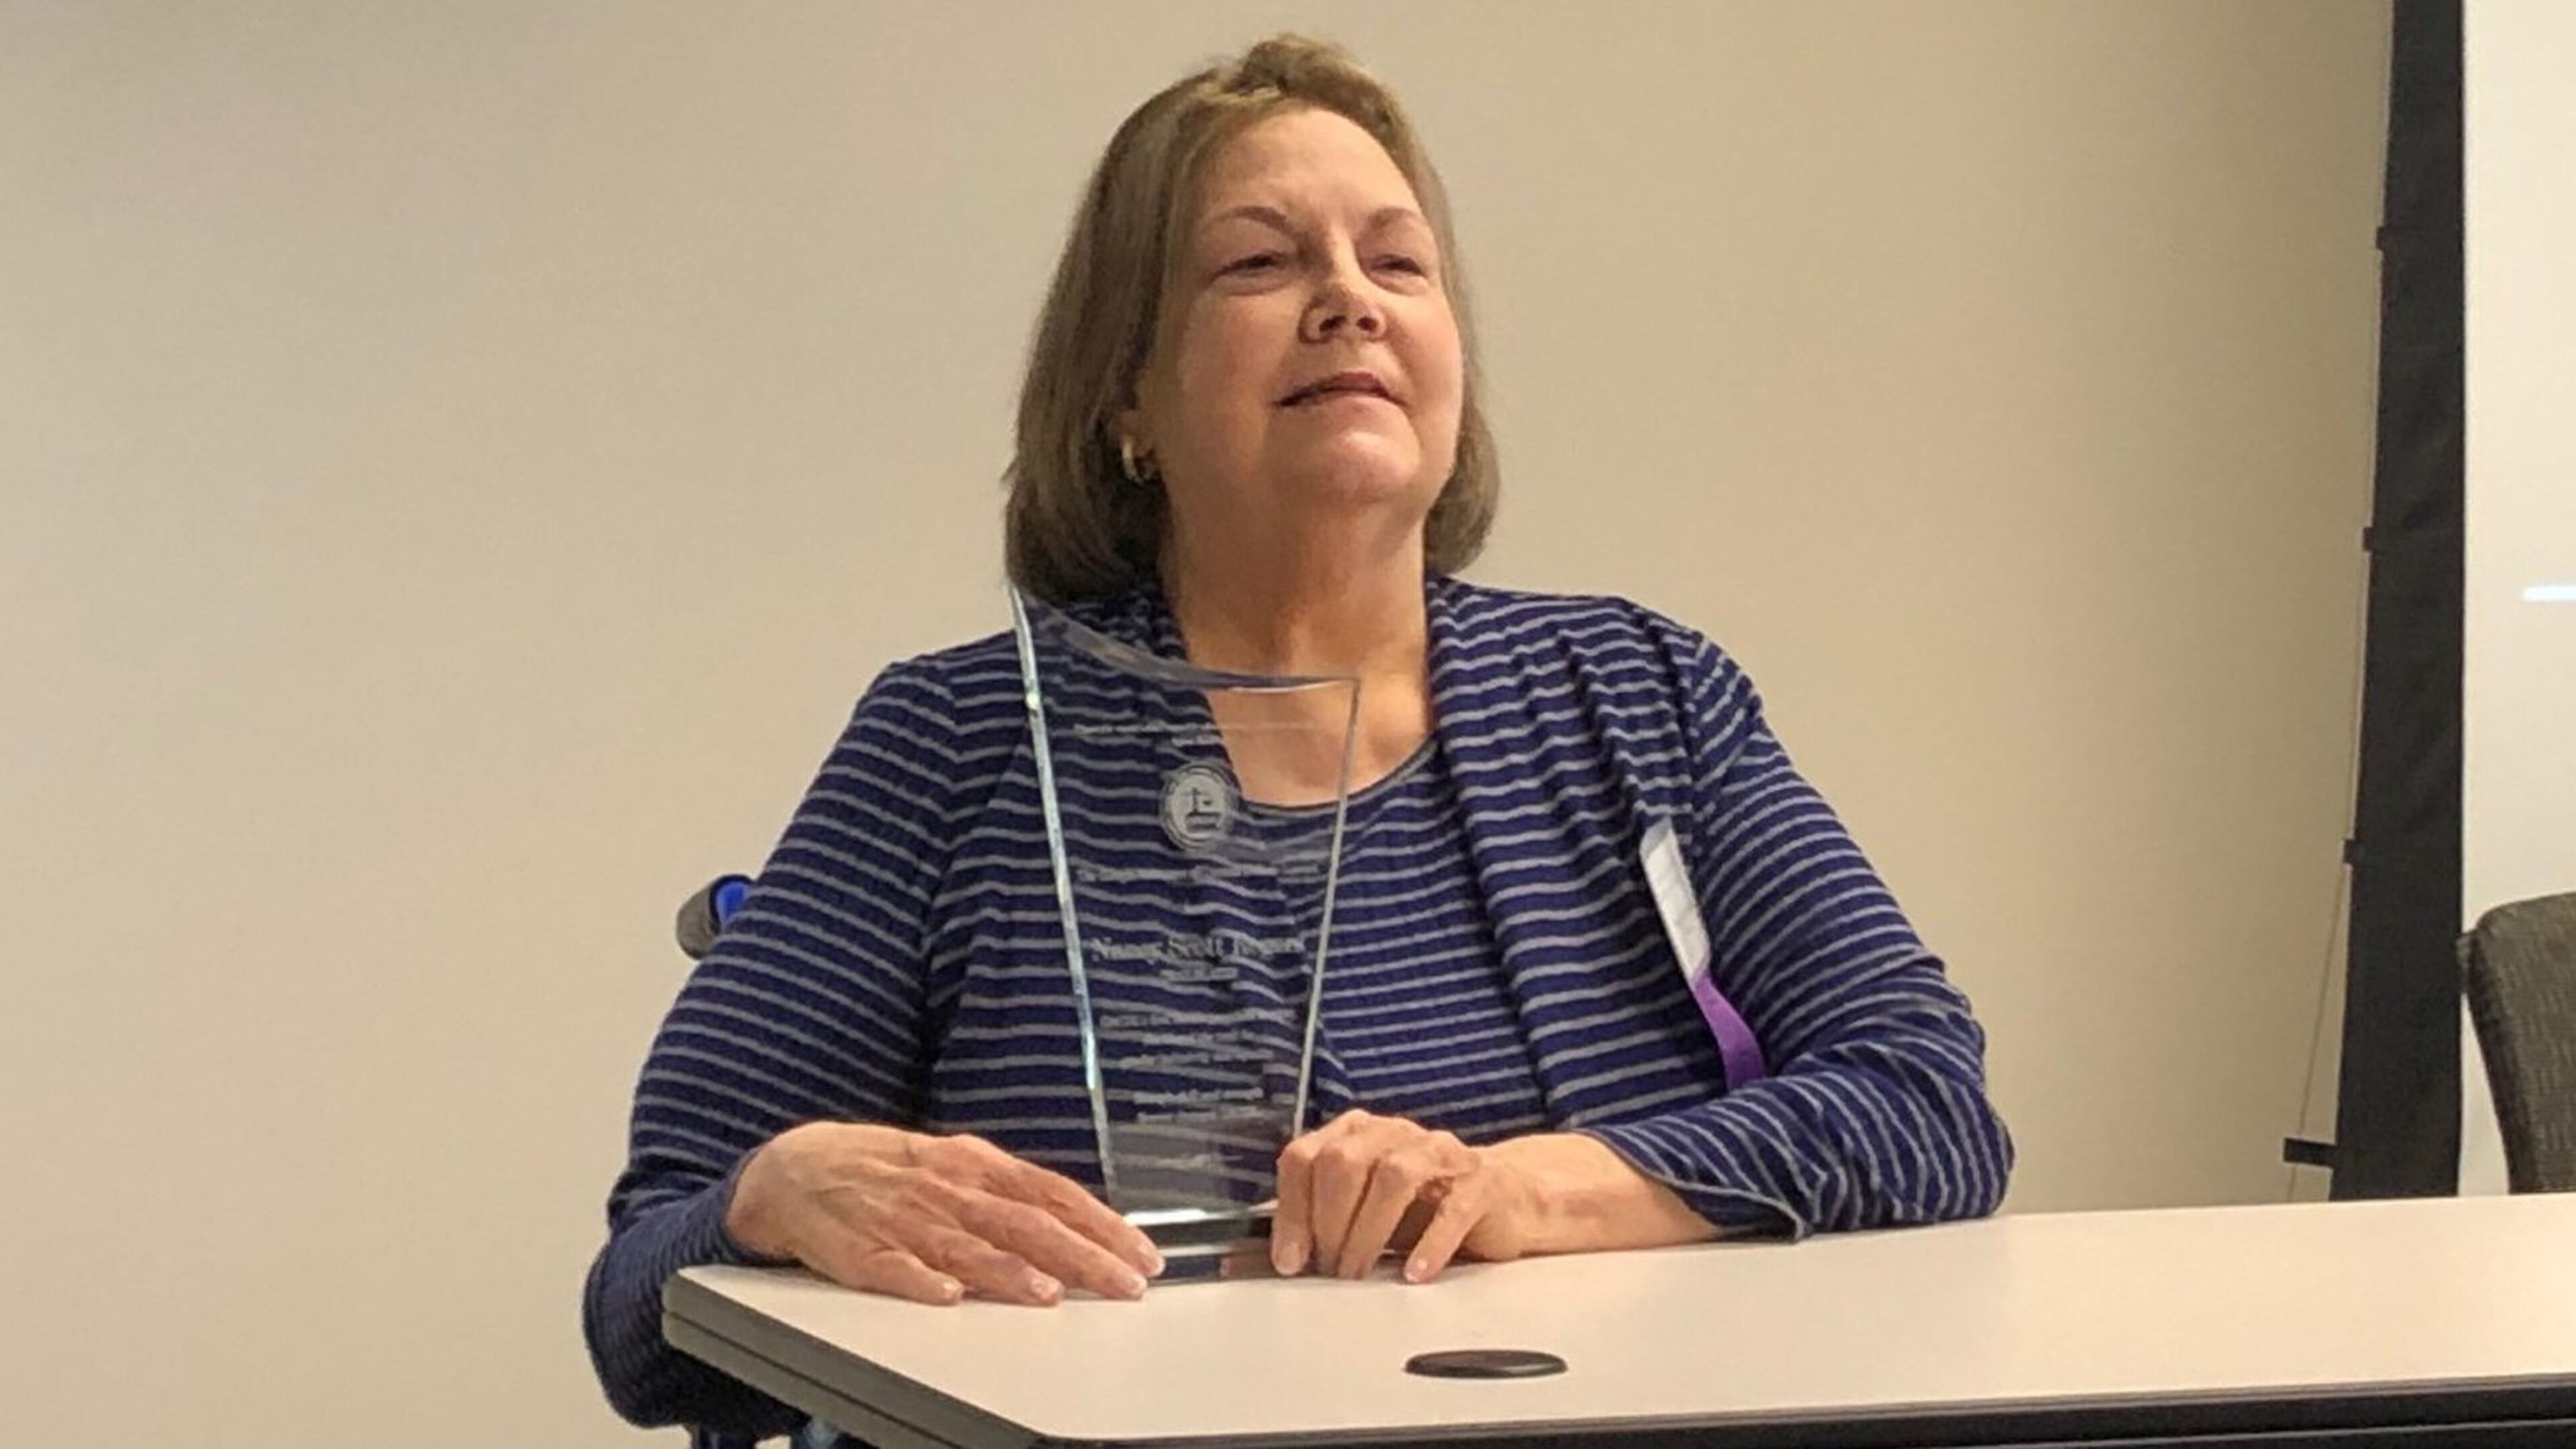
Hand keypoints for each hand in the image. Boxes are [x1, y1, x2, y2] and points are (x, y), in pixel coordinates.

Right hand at [726, 1122, 1162, 1306]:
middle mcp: (947, 1188)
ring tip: (1048, 1294)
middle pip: (1023, 1221)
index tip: (1142, 1253)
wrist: (795, 1168)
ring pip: (965, 1245)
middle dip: (1080, 1254)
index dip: (1100, 1224)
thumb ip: (1013, 1197)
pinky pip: (891, 1267)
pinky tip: (946, 1296)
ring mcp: (902, 1218)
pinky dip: (919, 1281)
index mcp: (974, 1165)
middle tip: (1124, 1284)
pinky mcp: (858, 1249)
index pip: (1051, 1193)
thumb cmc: (890, 1171)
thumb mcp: (958, 1167)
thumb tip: (1080, 1223)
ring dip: (1008, 1271)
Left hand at [1270, 1109, 1541, 1282]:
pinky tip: (1413, 1273)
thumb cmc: (1424, 1208)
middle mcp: (1395, 1134)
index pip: (1305, 1157)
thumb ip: (1319, 1223)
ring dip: (1367, 1233)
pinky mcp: (1481, 1181)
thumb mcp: (1363, 1213)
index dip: (1291, 1210)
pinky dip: (1428, 1244)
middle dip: (1328, 1223)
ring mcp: (1440, 1152)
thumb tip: (1268, 1257)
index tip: (1289, 1260)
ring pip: (1393, 1176)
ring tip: (1358, 1275)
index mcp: (1357, 1134)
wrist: (1504, 1200)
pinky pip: (1452, 1208)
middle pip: (1343, 1161)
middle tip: (1329, 1270)